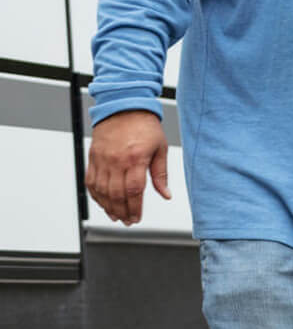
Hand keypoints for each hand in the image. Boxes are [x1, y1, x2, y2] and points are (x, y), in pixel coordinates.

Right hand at [85, 110, 170, 225]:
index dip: (135, 208)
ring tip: (116, 216)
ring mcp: (103, 160)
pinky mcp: (93, 158)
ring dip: (108, 207)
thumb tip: (166, 194)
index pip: (134, 190)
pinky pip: (91, 182)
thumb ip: (161, 174)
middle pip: (116, 195)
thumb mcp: (160, 148)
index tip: (137, 217)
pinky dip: (96, 196)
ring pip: (102, 191)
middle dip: (122, 212)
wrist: (125, 107)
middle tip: (127, 221)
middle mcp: (117, 161)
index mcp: (136, 158)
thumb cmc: (145, 126)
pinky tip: (103, 203)